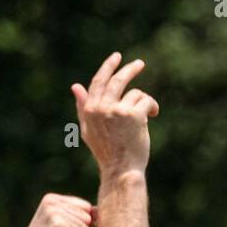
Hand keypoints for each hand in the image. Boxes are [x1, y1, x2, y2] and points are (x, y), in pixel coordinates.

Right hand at [71, 52, 159, 176]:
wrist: (120, 169)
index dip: (108, 67)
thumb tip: (75, 86)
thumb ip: (83, 107)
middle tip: (140, 64)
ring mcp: (117, 111)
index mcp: (90, 110)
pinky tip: (151, 117)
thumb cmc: (106, 151)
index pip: (98, 82)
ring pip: (135, 93)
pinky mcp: (134, 114)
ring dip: (142, 102)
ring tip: (145, 114)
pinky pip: (146, 101)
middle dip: (130, 70)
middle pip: (117, 80)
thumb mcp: (90, 129)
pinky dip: (151, 108)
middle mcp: (101, 108)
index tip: (116, 57)